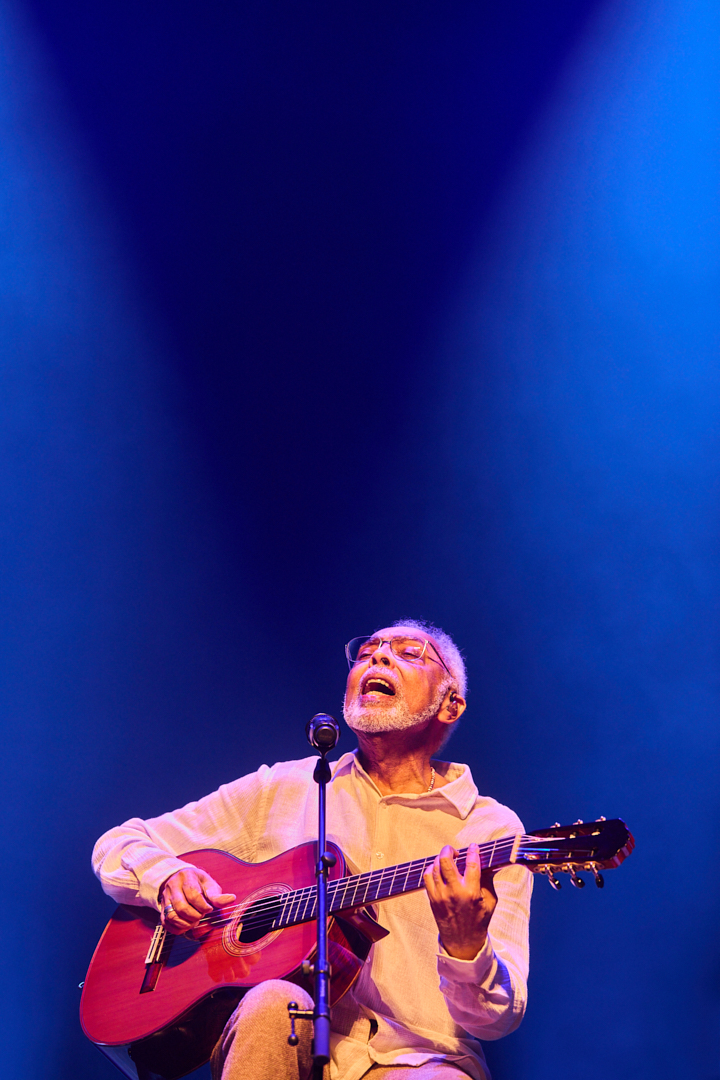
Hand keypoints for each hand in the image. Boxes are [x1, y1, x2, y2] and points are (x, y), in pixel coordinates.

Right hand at [159, 867, 235, 935]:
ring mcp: (165, 898)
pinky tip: (186, 926)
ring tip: (194, 922)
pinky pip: (166, 922)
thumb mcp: (209, 885)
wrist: (180, 879)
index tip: (209, 909)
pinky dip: (177, 929)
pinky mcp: (162, 908)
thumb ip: (218, 895)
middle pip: (181, 906)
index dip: (202, 905)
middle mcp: (173, 886)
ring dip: (186, 924)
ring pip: (172, 916)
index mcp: (187, 877)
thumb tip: (231, 899)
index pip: (193, 894)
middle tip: (201, 916)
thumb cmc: (198, 883)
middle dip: (195, 916)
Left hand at [424, 843, 496, 959]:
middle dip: (450, 850)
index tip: (473, 847)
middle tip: (455, 851)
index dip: (472, 851)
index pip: (471, 864)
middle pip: (446, 861)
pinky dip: (431, 868)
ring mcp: (441, 895)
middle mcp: (454, 892)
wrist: (463, 941)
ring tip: (448, 859)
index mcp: (471, 892)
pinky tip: (438, 869)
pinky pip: (427, 877)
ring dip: (441, 858)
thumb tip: (487, 861)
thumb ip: (488, 880)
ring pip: (435, 866)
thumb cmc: (479, 919)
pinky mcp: (432, 899)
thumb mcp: (490, 901)